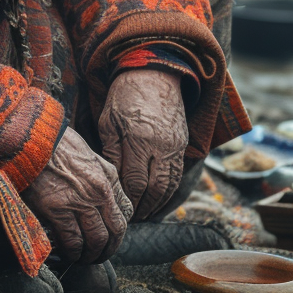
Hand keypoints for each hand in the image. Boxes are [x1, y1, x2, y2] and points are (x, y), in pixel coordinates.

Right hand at [21, 126, 132, 263]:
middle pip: (114, 232)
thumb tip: (99, 195)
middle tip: (97, 256)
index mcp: (107, 176)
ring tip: (81, 258)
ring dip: (90, 255)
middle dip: (108, 249)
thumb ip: (97, 175)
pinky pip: (72, 241)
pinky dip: (72, 252)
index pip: (125, 213)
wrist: (30, 137)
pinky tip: (67, 254)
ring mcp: (79, 201)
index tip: (109, 238)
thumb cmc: (54, 143)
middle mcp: (99, 191)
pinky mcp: (57, 210)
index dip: (118, 231)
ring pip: (96, 241)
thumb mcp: (86, 154)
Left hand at [98, 69, 188, 220]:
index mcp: (138, 138)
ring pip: (169, 186)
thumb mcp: (109, 120)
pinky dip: (168, 192)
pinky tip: (157, 200)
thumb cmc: (124, 95)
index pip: (134, 181)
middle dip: (142, 207)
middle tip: (129, 219)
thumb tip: (111, 179)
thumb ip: (111, 151)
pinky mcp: (183, 144)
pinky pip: (178, 175)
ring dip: (157, 204)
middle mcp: (161, 145)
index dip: (126, 199)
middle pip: (154, 189)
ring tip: (143, 215)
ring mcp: (175, 145)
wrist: (154, 73)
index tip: (116, 209)